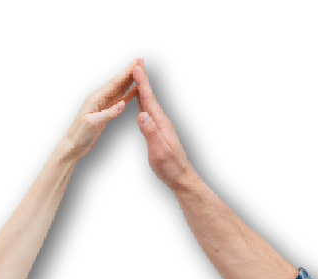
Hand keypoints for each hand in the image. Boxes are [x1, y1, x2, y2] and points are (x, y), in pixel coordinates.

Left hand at [58, 61, 138, 160]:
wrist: (73, 146)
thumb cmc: (79, 135)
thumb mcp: (93, 123)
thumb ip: (108, 113)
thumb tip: (123, 104)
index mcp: (96, 99)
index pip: (115, 83)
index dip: (127, 73)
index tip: (137, 63)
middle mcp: (99, 99)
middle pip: (118, 83)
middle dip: (130, 72)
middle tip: (141, 61)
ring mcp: (103, 105)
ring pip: (120, 90)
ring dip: (130, 81)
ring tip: (140, 73)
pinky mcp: (105, 113)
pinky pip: (119, 100)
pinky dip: (128, 94)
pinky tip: (134, 91)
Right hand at [133, 60, 195, 190]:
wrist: (181, 177)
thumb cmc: (170, 167)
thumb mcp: (159, 151)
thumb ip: (150, 132)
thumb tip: (142, 115)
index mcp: (160, 123)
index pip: (149, 99)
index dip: (142, 83)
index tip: (136, 68)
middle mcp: (161, 120)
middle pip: (149, 96)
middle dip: (142, 79)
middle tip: (137, 63)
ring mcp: (160, 125)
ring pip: (148, 102)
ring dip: (142, 88)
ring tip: (137, 76)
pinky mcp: (158, 130)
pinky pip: (148, 111)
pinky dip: (142, 101)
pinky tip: (140, 100)